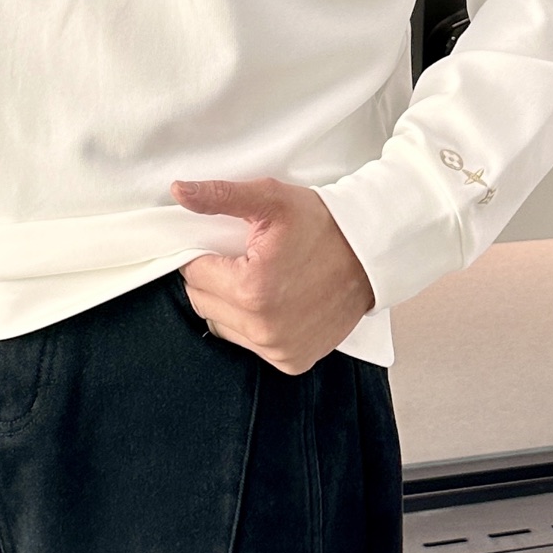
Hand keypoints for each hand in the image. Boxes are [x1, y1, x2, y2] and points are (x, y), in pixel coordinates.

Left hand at [171, 177, 375, 374]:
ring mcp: (278, 349)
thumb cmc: (324, 225)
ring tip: (261, 280)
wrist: (372, 254)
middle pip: (203, 301)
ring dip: (230, 304)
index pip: (193, 273)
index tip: (229, 245)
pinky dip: (252, 324)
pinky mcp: (291, 361)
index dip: (205, 254)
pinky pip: (248, 343)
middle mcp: (263, 329)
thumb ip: (220, 196)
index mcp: (251, 290)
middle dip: (215, 278)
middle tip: (245, 259)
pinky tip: (274, 302)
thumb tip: (180, 192)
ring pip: (221, 324)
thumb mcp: (272, 199)